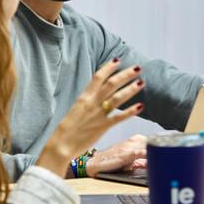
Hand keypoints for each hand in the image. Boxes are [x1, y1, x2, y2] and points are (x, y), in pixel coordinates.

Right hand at [36, 60, 144, 175]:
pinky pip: (119, 117)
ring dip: (131, 89)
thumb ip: (89, 99)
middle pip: (111, 84)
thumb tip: (98, 91)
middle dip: (125, 74)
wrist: (62, 143)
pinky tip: (140, 106)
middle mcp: (92, 102)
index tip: (118, 60)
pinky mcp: (103, 127)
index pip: (98, 77)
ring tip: (141, 82)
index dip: (109, 67)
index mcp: (84, 96)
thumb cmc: (69, 126)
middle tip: (137, 68)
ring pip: (117, 98)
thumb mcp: (77, 107)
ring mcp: (98, 114)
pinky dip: (130, 111)